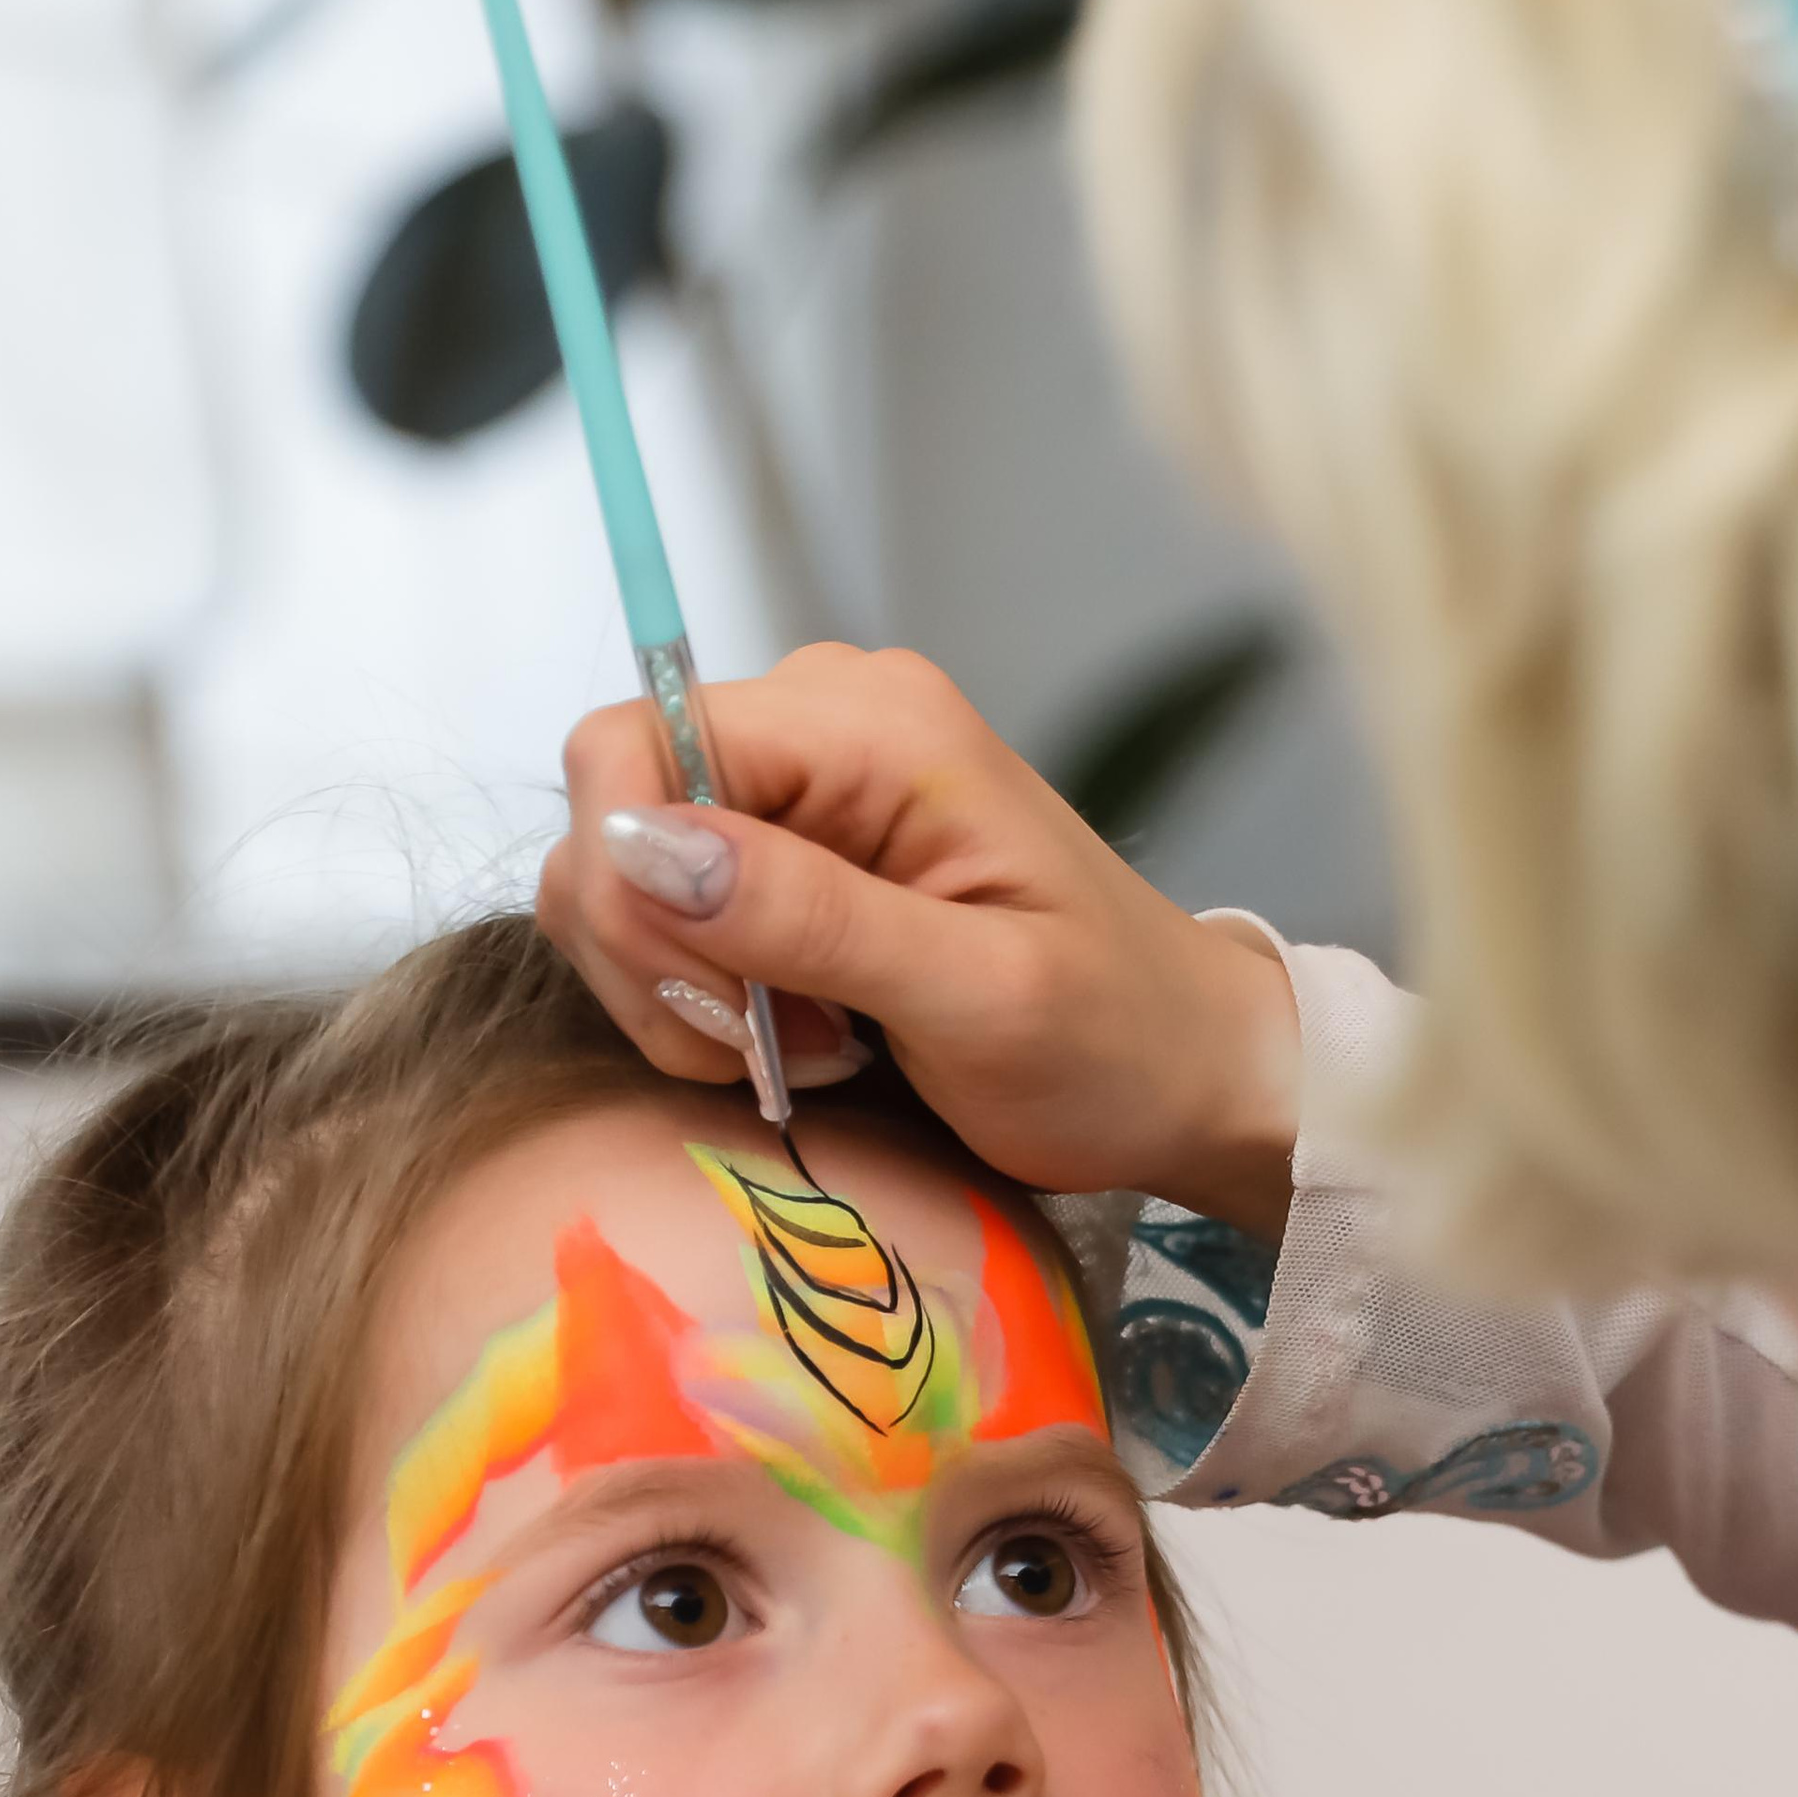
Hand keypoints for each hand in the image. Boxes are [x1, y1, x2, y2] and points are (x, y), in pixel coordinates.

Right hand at [535, 643, 1302, 1238]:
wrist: (1185, 1073)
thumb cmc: (1113, 1040)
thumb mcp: (975, 995)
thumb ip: (808, 915)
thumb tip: (642, 843)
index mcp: (869, 723)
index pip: (631, 743)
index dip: (626, 881)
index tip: (724, 1006)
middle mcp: (820, 725)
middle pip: (612, 810)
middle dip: (656, 953)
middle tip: (776, 1046)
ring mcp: (799, 788)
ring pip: (623, 874)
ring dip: (682, 989)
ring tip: (813, 1045)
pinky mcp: (787, 854)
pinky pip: (667, 913)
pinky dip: (704, 996)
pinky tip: (804, 1036)